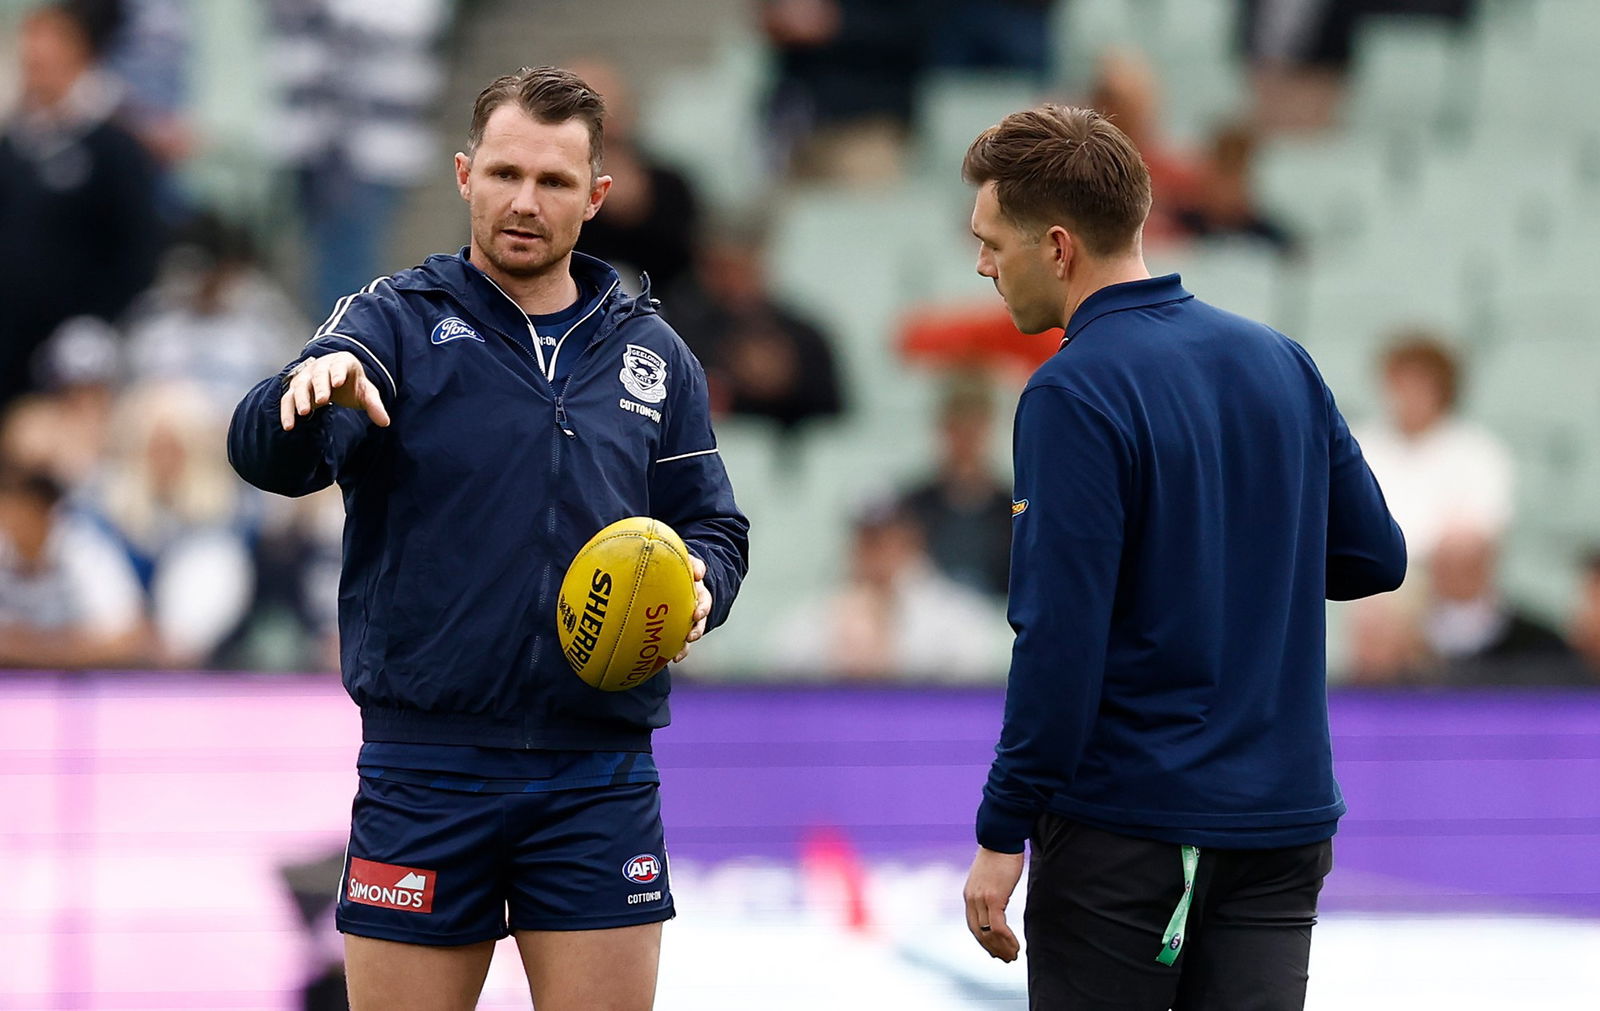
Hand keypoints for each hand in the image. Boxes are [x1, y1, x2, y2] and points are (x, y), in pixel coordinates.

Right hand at [279, 352, 390, 430]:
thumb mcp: (365, 392)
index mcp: (342, 363)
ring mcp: (306, 377)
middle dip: (320, 386)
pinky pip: (288, 399)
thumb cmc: (351, 384)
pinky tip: (289, 426)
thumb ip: (374, 405)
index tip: (338, 382)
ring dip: (301, 398)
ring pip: (301, 386)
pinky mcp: (296, 389)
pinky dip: (287, 411)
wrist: (334, 379)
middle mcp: (321, 367)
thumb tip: (385, 422)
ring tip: (304, 412)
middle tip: (322, 400)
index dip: (338, 373)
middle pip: (319, 375)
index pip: (340, 365)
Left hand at [673, 555, 711, 662]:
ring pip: (688, 634)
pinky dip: (674, 650)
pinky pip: (676, 640)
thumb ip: (694, 564)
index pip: (704, 601)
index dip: (702, 608)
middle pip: (699, 622)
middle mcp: (694, 608)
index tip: (697, 614)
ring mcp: (685, 619)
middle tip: (691, 636)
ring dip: (685, 645)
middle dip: (696, 630)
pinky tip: (668, 659)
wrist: (674, 577)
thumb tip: (699, 573)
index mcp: (699, 593)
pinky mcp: (675, 627)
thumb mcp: (688, 562)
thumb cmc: (681, 568)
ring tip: (677, 655)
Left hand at [963, 846, 1023, 961]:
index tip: (995, 951)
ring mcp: (981, 899)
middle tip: (1006, 958)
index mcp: (969, 895)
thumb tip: (998, 900)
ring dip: (1001, 947)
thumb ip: (989, 892)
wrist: (1000, 838)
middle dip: (993, 949)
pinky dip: (1007, 939)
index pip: (973, 926)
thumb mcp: (989, 878)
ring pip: (988, 934)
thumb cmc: (999, 856)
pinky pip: (998, 926)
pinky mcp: (993, 898)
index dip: (984, 942)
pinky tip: (1015, 945)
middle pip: (979, 934)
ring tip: (1013, 956)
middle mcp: (972, 899)